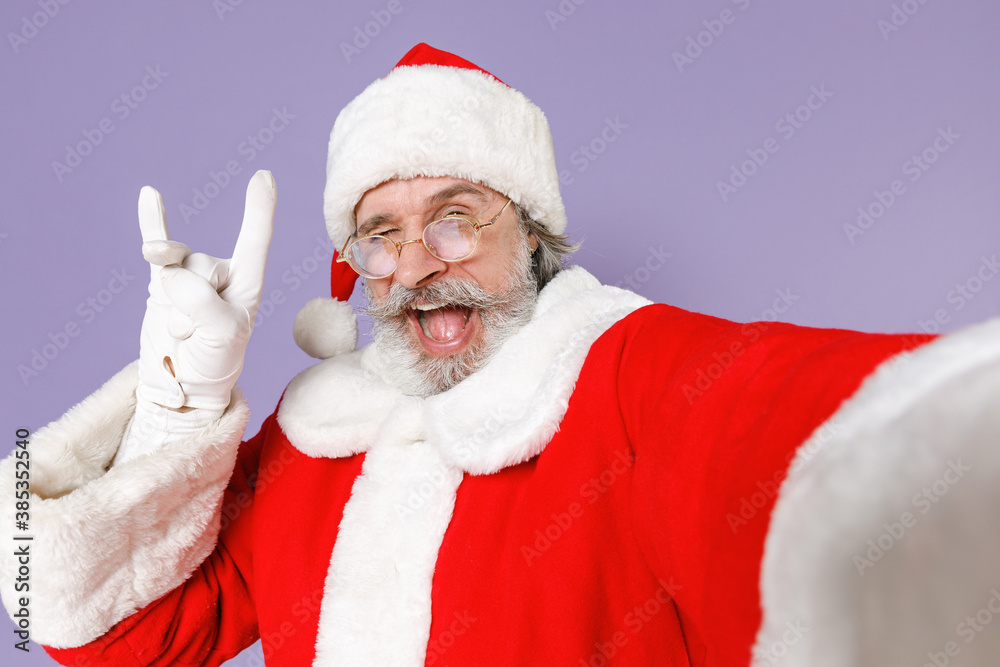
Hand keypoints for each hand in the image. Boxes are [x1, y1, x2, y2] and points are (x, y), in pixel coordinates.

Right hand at [135, 170, 275, 410]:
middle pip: (202, 265)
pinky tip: (149, 194)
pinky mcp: (162, 279)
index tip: (263, 176)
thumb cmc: (215, 360)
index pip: (255, 241)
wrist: (182, 382)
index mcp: (248, 283)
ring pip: (174, 267)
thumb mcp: (222, 336)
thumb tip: (169, 273)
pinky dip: (151, 221)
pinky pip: (157, 245)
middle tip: (199, 333)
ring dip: (173, 303)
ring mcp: (189, 274)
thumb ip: (201, 303)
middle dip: (194, 303)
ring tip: (182, 329)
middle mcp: (221, 273)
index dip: (259, 209)